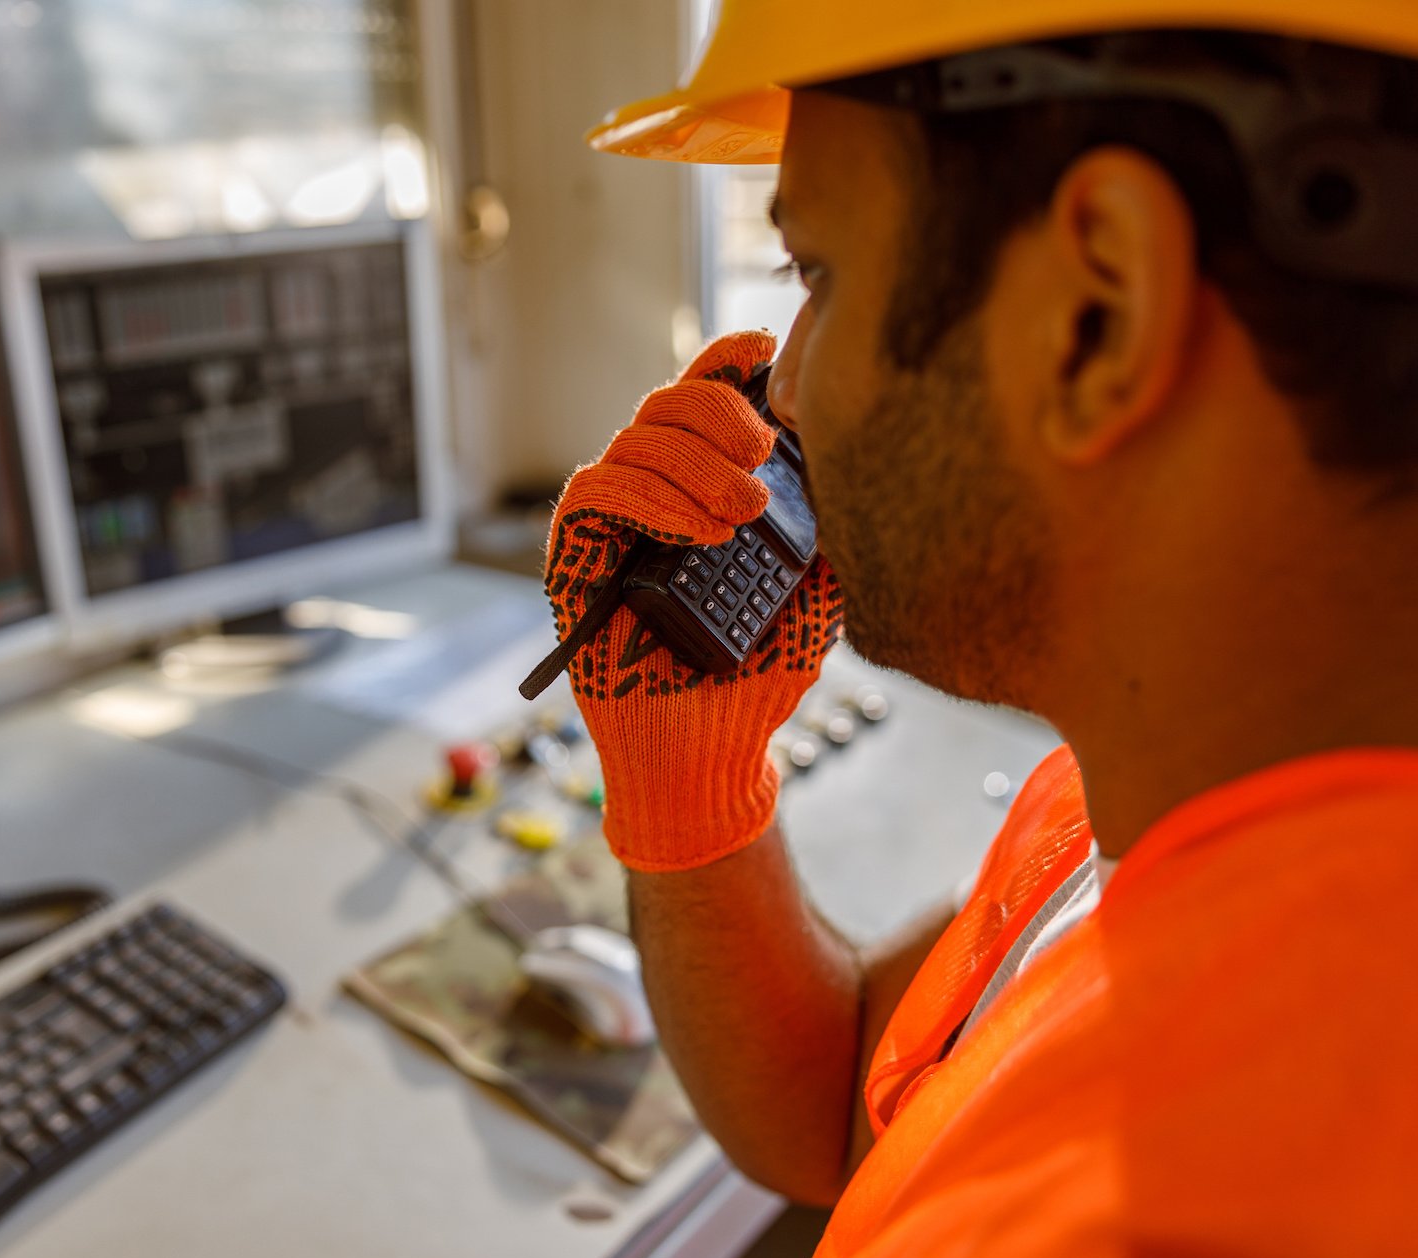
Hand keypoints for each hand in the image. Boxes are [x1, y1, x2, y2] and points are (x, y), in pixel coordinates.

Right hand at [546, 330, 843, 871]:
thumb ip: (826, 520)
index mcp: (700, 488)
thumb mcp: (819, 583)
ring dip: (692, 462)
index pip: (702, 402)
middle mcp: (650, 495)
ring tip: (742, 514)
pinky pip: (595, 492)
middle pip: (664, 406)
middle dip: (716, 412)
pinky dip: (649, 497)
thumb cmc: (762, 670)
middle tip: (764, 454)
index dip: (726, 364)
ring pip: (633, 442)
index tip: (769, 346)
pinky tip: (697, 531)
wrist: (713, 750)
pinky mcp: (573, 558)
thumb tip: (844, 449)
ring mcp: (609, 525)